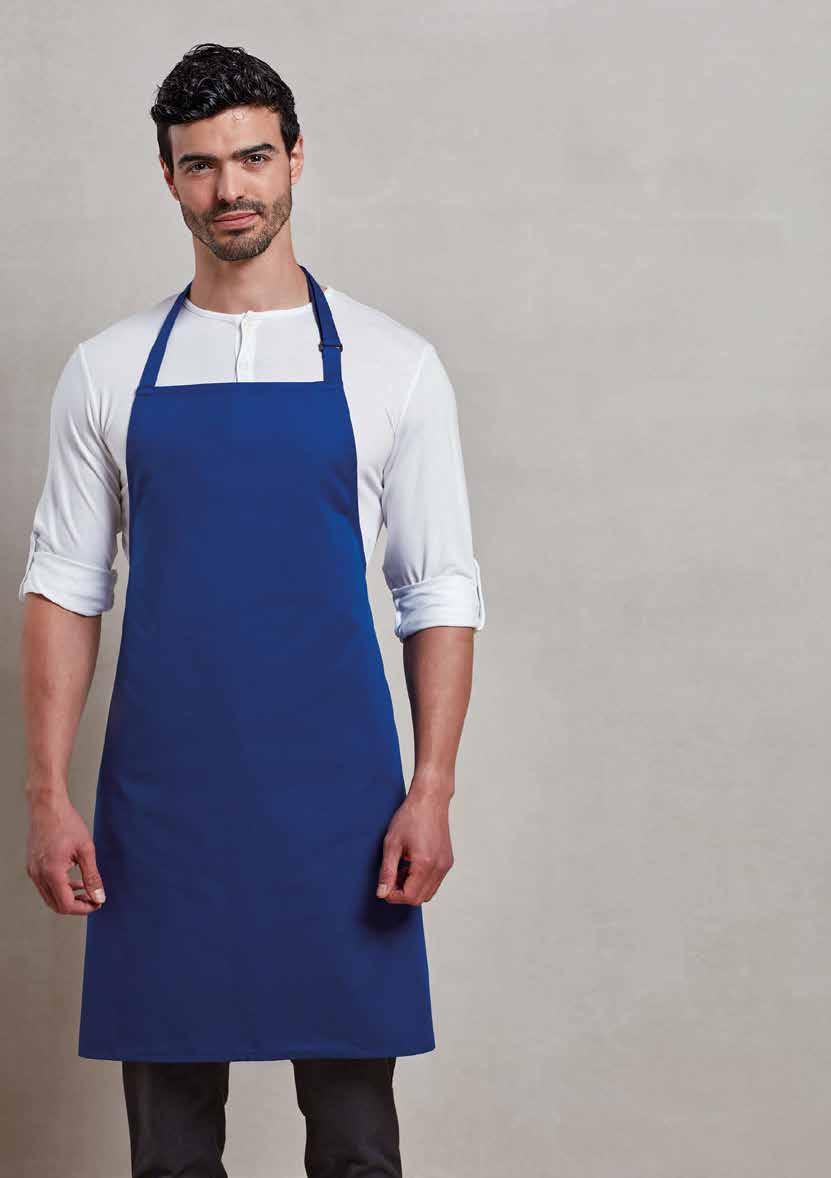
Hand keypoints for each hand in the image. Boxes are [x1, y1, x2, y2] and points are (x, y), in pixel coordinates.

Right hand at [26, 793, 105, 914]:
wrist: (47, 806)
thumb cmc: (66, 823)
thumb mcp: (86, 850)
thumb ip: (92, 877)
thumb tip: (99, 897)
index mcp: (52, 872)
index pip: (66, 905)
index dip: (84, 908)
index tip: (98, 903)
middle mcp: (38, 875)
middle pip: (56, 905)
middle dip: (77, 905)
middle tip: (94, 899)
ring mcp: (33, 871)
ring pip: (50, 896)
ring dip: (68, 897)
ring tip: (86, 889)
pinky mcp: (32, 866)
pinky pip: (45, 885)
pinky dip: (60, 887)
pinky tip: (74, 879)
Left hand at [376, 783, 453, 905]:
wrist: (430, 800)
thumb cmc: (411, 816)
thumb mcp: (391, 844)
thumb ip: (386, 872)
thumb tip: (382, 894)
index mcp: (425, 864)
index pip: (410, 897)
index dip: (394, 896)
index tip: (384, 885)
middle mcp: (439, 867)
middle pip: (420, 898)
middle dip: (403, 893)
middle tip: (391, 876)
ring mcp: (446, 865)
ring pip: (428, 892)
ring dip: (412, 887)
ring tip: (401, 868)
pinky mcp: (448, 861)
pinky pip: (435, 882)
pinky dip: (421, 880)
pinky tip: (411, 864)